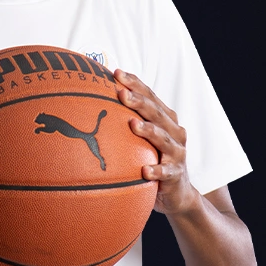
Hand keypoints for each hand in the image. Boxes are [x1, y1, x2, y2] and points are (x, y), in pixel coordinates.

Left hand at [115, 70, 197, 215]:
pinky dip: (157, 170)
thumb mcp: (142, 138)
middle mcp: (174, 132)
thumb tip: (88, 105)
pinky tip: (145, 170)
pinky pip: (166, 172)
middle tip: (122, 94)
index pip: (150, 96)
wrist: (177, 192)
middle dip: (139, 101)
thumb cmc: (154, 158)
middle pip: (156, 113)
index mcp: (165, 120)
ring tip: (133, 125)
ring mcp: (176, 153)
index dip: (135, 84)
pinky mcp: (176, 174)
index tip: (116, 73)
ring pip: (164, 139)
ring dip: (149, 131)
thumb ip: (125, 121)